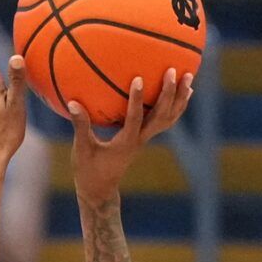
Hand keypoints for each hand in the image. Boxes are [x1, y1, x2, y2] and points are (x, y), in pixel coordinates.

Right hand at [68, 69, 193, 204]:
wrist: (101, 190)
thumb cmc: (88, 171)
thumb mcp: (81, 149)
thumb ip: (80, 126)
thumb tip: (73, 103)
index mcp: (126, 142)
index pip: (135, 118)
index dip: (137, 99)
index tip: (139, 78)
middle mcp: (140, 140)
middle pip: (162, 116)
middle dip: (169, 93)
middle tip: (173, 70)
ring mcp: (145, 139)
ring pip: (169, 118)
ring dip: (179, 98)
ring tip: (188, 76)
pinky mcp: (144, 139)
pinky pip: (165, 120)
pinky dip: (175, 105)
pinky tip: (180, 92)